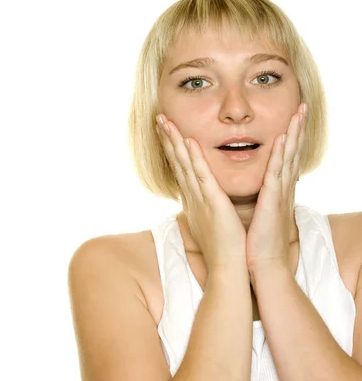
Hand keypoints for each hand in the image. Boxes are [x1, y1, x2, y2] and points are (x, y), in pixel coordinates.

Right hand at [155, 114, 246, 271]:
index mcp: (193, 199)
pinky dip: (195, 158)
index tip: (165, 130)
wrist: (227, 268)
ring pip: (184, 164)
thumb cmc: (222, 247)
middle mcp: (192, 196)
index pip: (180, 168)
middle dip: (167, 139)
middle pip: (177, 162)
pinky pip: (202, 176)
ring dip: (174, 142)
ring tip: (166, 122)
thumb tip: (200, 201)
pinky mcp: (213, 203)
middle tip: (159, 118)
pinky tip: (189, 142)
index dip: (171, 148)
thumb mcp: (210, 221)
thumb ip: (205, 206)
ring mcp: (200, 198)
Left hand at [246, 103, 307, 276]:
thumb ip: (261, 199)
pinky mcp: (272, 201)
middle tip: (302, 106)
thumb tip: (258, 192)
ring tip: (298, 112)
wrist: (262, 264)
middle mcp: (283, 189)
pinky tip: (283, 138)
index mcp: (278, 191)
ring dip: (294, 134)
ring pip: (288, 157)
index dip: (291, 138)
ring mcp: (279, 194)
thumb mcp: (261, 214)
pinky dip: (280, 155)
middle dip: (298, 128)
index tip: (294, 118)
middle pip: (292, 153)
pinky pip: (276, 173)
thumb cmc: (258, 242)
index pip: (286, 159)